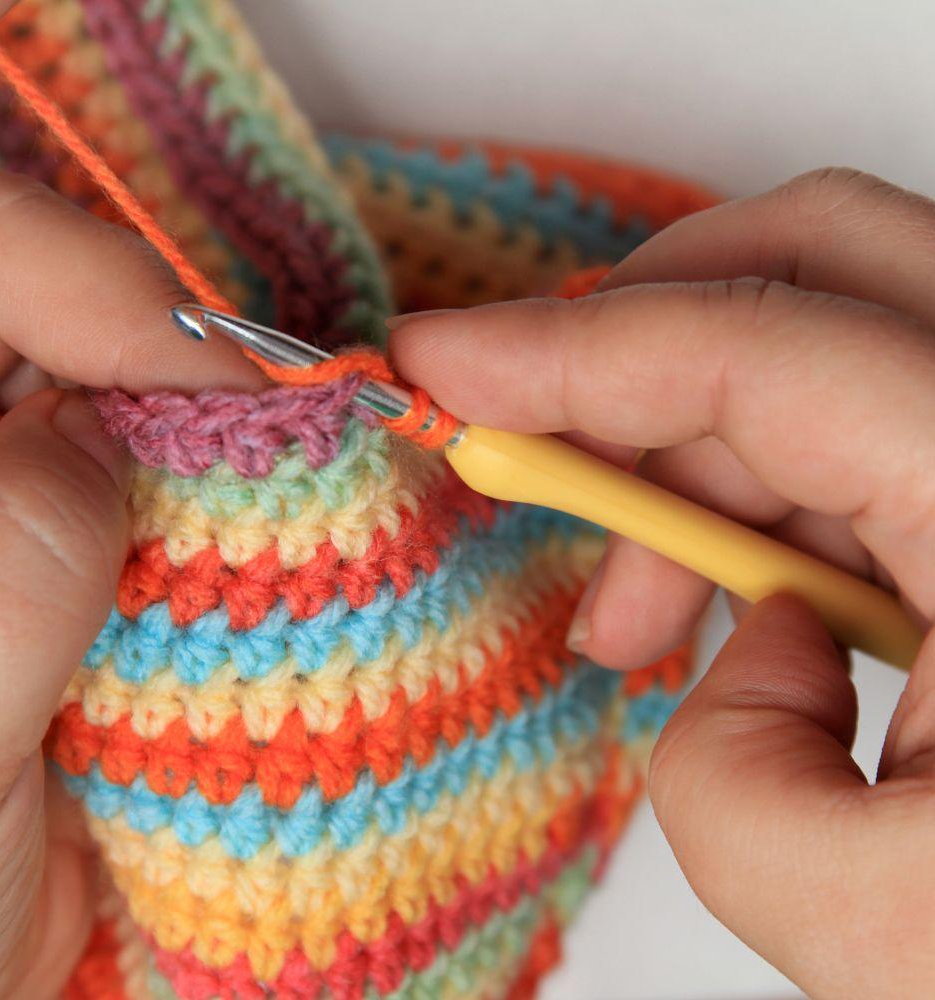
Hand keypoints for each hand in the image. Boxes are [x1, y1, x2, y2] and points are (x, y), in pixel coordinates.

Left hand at [0, 160, 261, 996]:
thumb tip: (99, 427)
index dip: (96, 285)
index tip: (217, 377)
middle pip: (81, 325)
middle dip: (192, 365)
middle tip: (293, 433)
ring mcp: (41, 521)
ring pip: (157, 420)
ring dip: (235, 453)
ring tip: (306, 511)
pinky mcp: (115, 583)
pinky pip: (199, 514)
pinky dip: (256, 526)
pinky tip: (293, 572)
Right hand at [390, 168, 934, 998]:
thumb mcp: (884, 931)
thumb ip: (734, 782)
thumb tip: (746, 647)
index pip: (760, 349)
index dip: (566, 346)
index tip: (438, 361)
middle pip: (813, 266)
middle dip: (633, 358)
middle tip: (538, 471)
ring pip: (831, 355)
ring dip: (695, 459)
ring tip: (636, 622)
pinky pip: (868, 431)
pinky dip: (768, 496)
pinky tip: (744, 611)